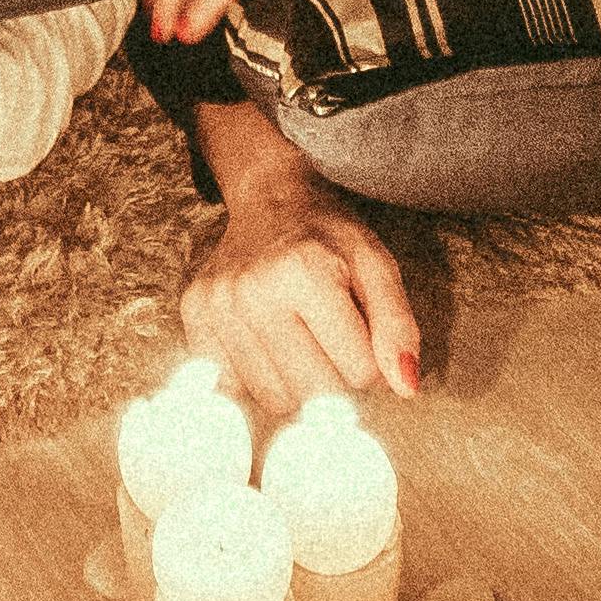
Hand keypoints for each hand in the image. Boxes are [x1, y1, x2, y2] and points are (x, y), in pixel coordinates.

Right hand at [181, 155, 422, 417]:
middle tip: (330, 336)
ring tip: (298, 338)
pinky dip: (257, 378)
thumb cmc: (330, 237)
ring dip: (296, 384)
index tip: (357, 326)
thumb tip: (405, 388)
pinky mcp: (194, 316)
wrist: (270, 199)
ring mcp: (217, 305)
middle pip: (315, 396)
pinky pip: (234, 390)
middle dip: (335, 378)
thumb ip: (397, 325)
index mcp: (305, 271)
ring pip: (275, 401)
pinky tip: (266, 341)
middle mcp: (253, 290)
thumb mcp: (377, 264)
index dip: (368, 357)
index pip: (359, 372)